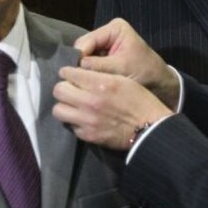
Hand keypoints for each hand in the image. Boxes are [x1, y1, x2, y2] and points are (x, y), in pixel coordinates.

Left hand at [53, 66, 173, 149]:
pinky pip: (69, 125)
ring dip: (65, 105)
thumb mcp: (123, 80)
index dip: (68, 72)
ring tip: (74, 105)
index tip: (70, 74)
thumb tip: (79, 75)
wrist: (150, 128)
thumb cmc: (140, 100)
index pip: (68, 73)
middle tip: (71, 89)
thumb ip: (99, 76)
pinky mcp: (87, 135)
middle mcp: (89, 101)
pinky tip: (83, 118)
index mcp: (100, 84)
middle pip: (58, 90)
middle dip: (64, 88)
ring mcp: (86, 120)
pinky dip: (74, 120)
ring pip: (58, 110)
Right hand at [74, 18, 179, 108]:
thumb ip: (98, 66)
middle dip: (80, 64)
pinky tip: (88, 83)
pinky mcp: (103, 58)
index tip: (74, 73)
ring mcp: (104, 46)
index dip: (79, 56)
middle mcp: (107, 34)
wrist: (159, 83)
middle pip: (83, 48)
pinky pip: (88, 65)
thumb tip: (74, 69)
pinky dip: (88, 74)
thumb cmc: (146, 71)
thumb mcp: (122, 68)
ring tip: (82, 83)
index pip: (87, 40)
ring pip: (83, 57)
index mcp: (114, 28)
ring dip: (83, 70)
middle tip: (77, 81)